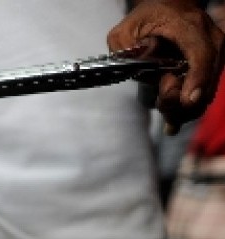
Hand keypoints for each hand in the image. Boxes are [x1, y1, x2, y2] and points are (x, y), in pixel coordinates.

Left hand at [107, 0, 224, 134]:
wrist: (171, 7)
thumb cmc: (148, 18)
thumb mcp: (126, 29)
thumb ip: (126, 47)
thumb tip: (142, 65)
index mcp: (190, 27)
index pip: (200, 55)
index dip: (196, 79)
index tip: (188, 100)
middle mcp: (211, 40)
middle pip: (205, 79)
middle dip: (182, 101)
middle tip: (161, 104)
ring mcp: (215, 55)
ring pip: (206, 91)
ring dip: (183, 108)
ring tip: (164, 115)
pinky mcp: (212, 67)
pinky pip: (204, 93)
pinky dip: (187, 109)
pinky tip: (171, 124)